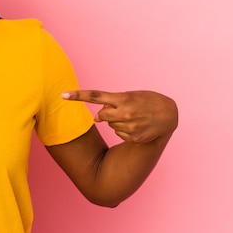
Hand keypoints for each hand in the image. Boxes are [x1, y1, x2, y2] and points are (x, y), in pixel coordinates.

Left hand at [62, 90, 177, 143]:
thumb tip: (96, 118)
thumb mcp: (131, 96)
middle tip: (122, 110)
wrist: (170, 115)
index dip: (78, 95)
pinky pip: (119, 133)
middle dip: (106, 114)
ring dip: (117, 121)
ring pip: (110, 125)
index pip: (96, 96)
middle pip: (101, 115)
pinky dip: (125, 130)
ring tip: (134, 117)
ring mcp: (130, 127)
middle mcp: (125, 113)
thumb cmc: (147, 101)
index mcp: (124, 98)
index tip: (63, 95)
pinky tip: (137, 126)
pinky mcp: (133, 137)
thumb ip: (112, 104)